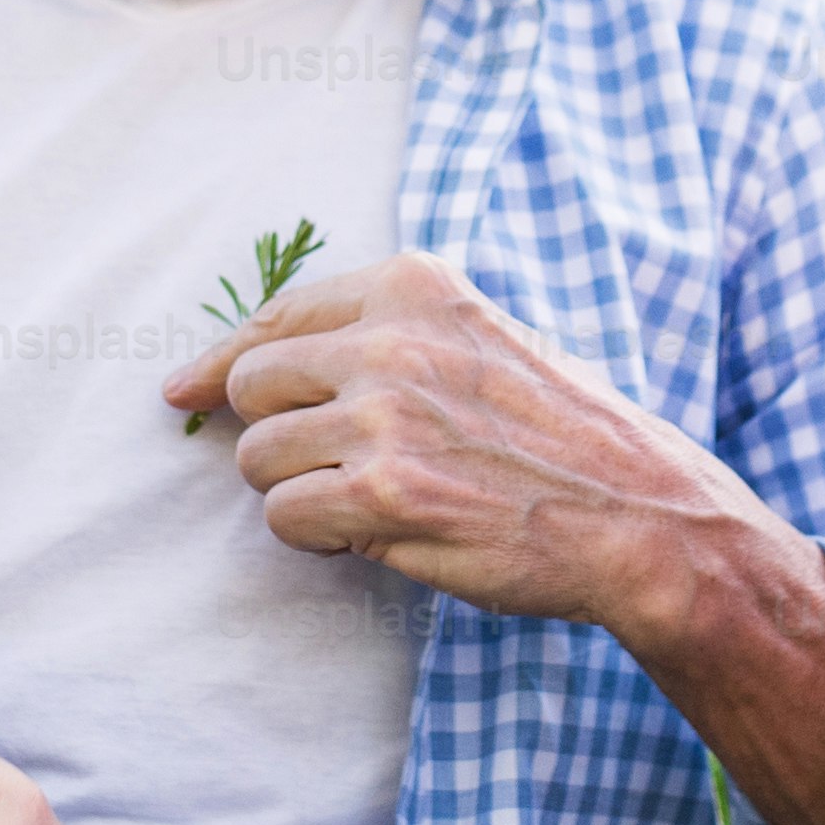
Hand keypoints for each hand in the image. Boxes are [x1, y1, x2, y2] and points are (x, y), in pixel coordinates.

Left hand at [158, 248, 784, 632]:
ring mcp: (384, 417)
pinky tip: (379, 534)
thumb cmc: (560, 436)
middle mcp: (390, 340)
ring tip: (372, 502)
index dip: (221, 359)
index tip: (184, 388)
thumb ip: (382, 336)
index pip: (275, 315)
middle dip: (275, 434)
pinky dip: (319, 538)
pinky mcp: (385, 495)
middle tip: (331, 466)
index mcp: (413, 286)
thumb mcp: (478, 339)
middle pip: (251, 385)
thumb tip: (245, 364)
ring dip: (299, 493)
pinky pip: (287, 518)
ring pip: (260, 459)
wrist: (640, 515)